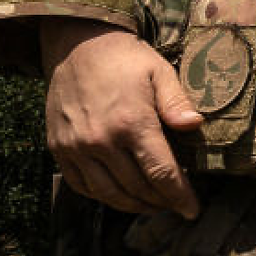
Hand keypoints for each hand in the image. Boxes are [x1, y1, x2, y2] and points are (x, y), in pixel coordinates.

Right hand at [40, 19, 202, 217]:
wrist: (77, 45)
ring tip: (153, 205)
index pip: (161, 172)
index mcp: (131, 123)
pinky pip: (82, 186)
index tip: (193, 210)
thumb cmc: (125, 58)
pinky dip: (103, 196)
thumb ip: (177, 102)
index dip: (179, 195)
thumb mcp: (159, 72)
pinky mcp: (59, 149)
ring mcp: (76, 148)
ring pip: (108, 193)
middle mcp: (101, 141)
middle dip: (161, 202)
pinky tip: (120, 195)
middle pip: (137, 187)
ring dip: (133, 205)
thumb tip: (196, 126)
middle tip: (177, 206)